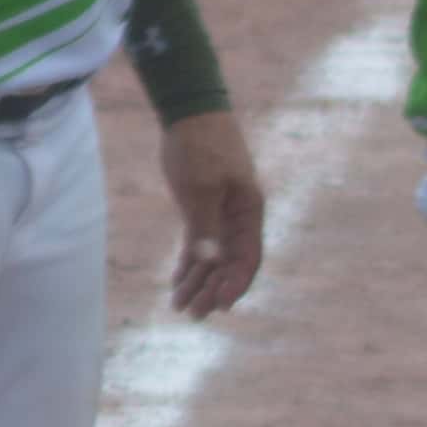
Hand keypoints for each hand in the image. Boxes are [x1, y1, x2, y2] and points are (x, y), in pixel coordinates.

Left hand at [157, 106, 265, 318]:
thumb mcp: (201, 188)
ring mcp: (221, 212)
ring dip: (198, 281)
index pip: (248, 258)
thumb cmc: (199, 147)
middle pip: (229, 263)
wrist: (188, 112)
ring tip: (179, 305)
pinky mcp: (202, 206)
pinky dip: (190, 262)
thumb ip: (205, 226)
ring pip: (212, 256)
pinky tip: (178, 281)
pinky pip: (199, 243)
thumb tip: (208, 263)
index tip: (218, 306)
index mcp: (249, 211)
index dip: (235, 285)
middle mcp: (239, 216)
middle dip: (211, 289)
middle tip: (191, 313)